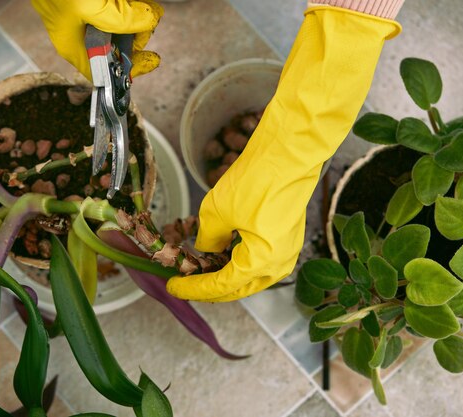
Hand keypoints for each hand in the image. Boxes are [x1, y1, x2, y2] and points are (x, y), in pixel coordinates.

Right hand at [31, 0, 163, 79]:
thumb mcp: (88, 6)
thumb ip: (119, 20)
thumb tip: (148, 22)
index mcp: (75, 46)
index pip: (105, 71)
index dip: (129, 68)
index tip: (152, 58)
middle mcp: (82, 33)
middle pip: (118, 45)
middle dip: (138, 35)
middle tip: (149, 21)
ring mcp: (88, 13)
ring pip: (121, 23)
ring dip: (138, 15)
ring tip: (148, 5)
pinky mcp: (94, 0)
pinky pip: (117, 6)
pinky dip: (132, 3)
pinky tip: (140, 0)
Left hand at [166, 6, 400, 301]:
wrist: (290, 151)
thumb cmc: (256, 179)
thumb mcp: (217, 212)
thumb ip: (208, 239)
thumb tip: (205, 250)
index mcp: (262, 263)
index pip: (221, 286)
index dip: (193, 288)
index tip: (172, 286)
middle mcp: (279, 264)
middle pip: (237, 288)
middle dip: (209, 287)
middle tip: (184, 281)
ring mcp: (287, 251)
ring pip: (250, 276)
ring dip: (224, 275)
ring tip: (198, 270)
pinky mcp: (287, 237)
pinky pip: (259, 260)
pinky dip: (238, 262)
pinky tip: (221, 254)